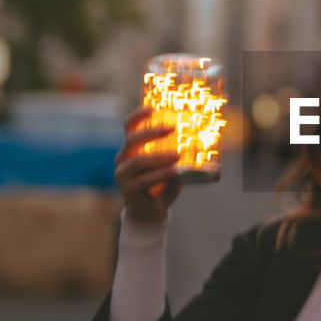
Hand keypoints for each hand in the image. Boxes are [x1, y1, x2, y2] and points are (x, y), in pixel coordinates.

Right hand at [114, 105, 181, 224]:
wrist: (150, 213)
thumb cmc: (161, 185)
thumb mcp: (168, 166)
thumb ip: (174, 153)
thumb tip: (197, 138)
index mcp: (131, 149)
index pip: (129, 127)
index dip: (138, 115)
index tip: (152, 107)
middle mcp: (123, 159)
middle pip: (132, 140)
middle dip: (151, 132)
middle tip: (171, 128)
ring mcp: (123, 175)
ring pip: (138, 161)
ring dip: (159, 157)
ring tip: (177, 155)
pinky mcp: (129, 190)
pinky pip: (145, 180)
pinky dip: (161, 174)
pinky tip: (174, 172)